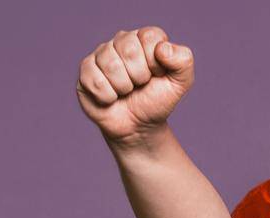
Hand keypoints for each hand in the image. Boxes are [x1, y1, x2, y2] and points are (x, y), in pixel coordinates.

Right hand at [75, 27, 193, 145]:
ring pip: (111, 65)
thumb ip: (183, 60)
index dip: (155, 63)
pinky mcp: (86, 71)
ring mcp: (101, 55)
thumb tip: (162, 48)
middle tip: (139, 85)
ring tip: (125, 92)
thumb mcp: (180, 83)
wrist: (138, 128)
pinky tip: (110, 98)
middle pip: (128, 49)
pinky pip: (94, 79)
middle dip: (139, 76)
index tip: (156, 75)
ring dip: (123, 87)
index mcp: (144, 38)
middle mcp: (121, 41)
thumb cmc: (157, 101)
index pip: (149, 37)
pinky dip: (107, 96)